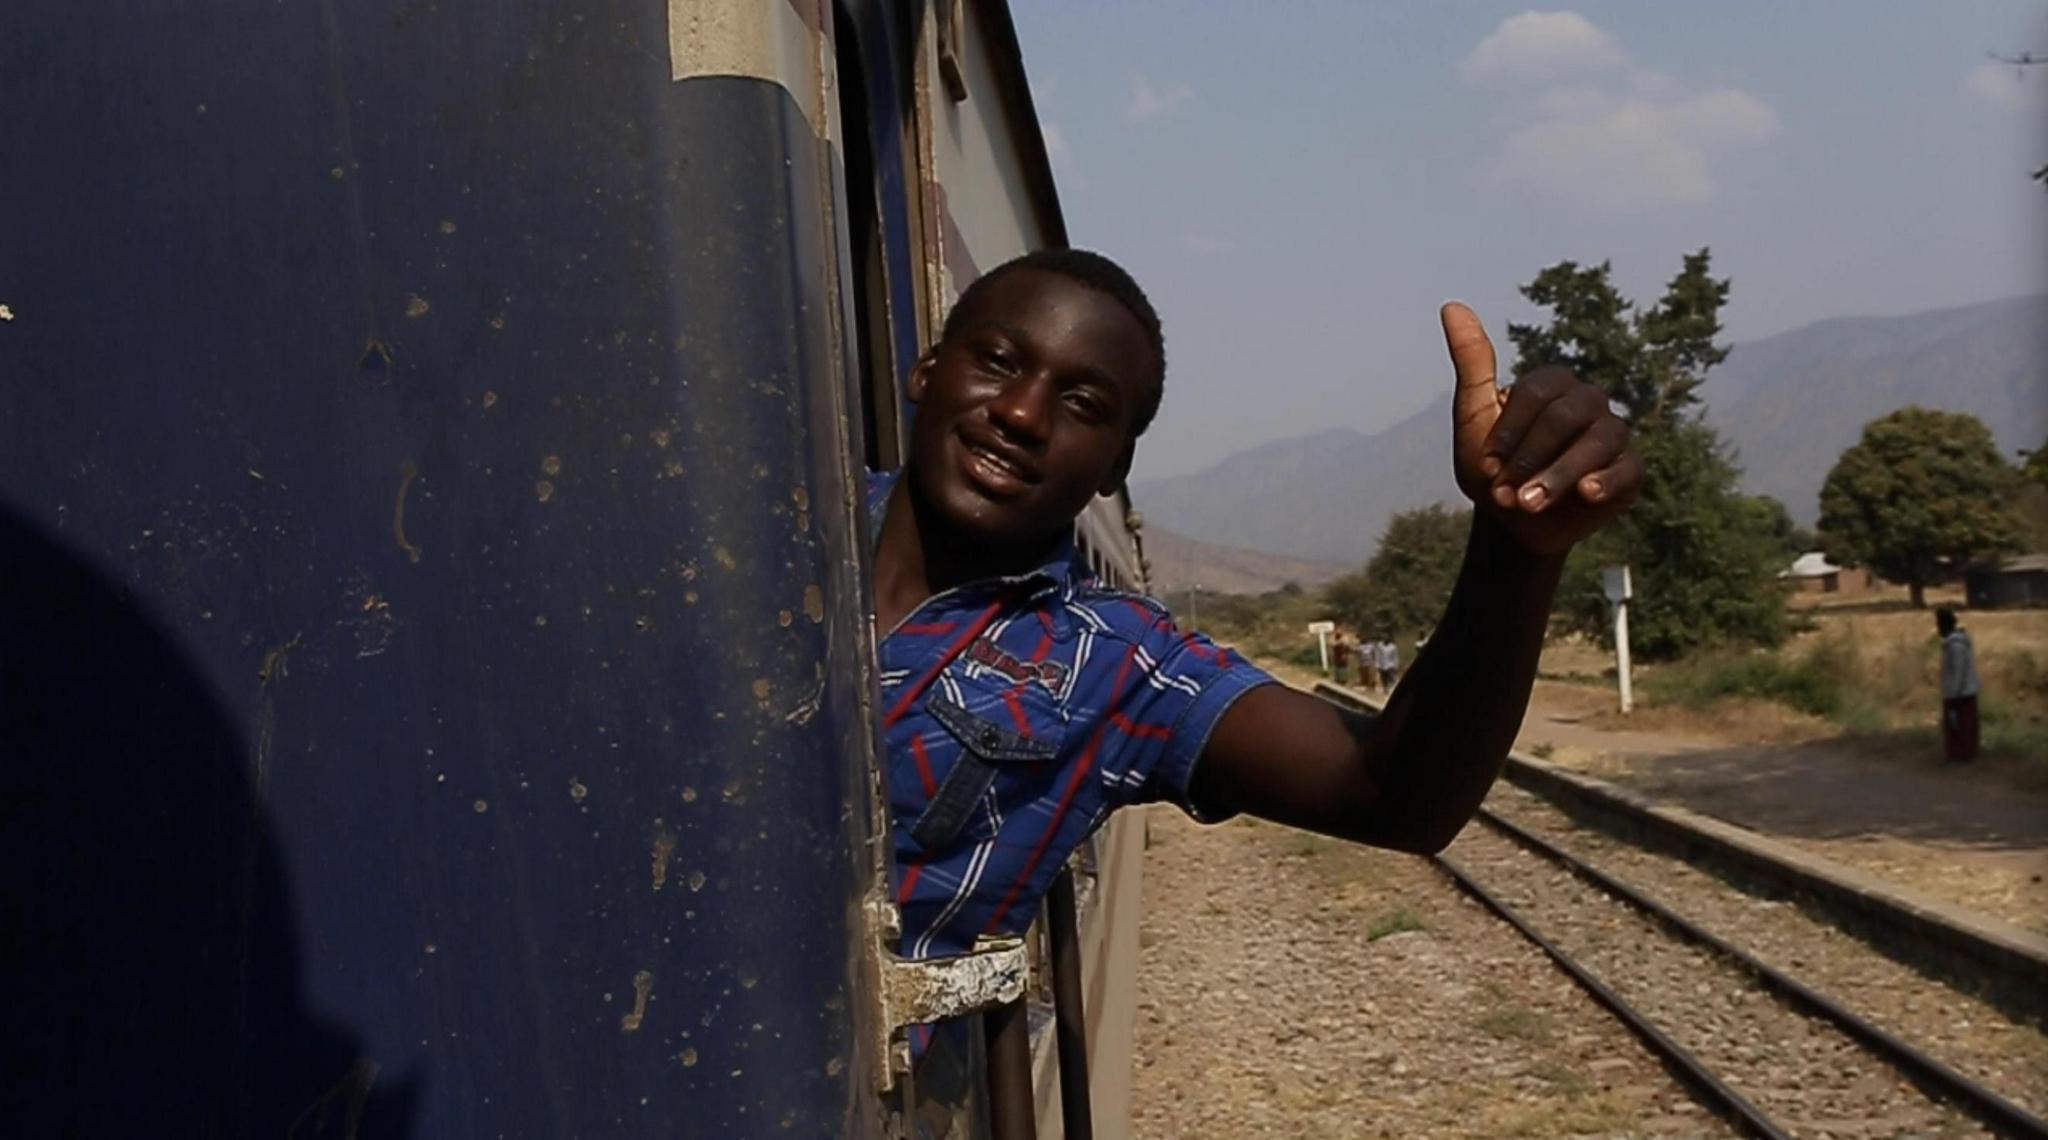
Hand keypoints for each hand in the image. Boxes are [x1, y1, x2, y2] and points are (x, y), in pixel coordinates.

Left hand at [1443, 302, 1641, 555]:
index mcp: (1552, 384)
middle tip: (1504, 494)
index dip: (1510, 431)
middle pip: (1569, 415)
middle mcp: (1588, 402)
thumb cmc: (1491, 469)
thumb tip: (1451, 305)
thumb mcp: (1473, 418)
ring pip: (1600, 441)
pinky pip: (1628, 468)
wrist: (1511, 525)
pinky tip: (1587, 494)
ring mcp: (1612, 434)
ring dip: (1561, 475)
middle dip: (1532, 457)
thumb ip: (1471, 364)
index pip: (1538, 393)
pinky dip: (1607, 481)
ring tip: (1529, 504)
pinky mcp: (1629, 470)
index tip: (1485, 466)